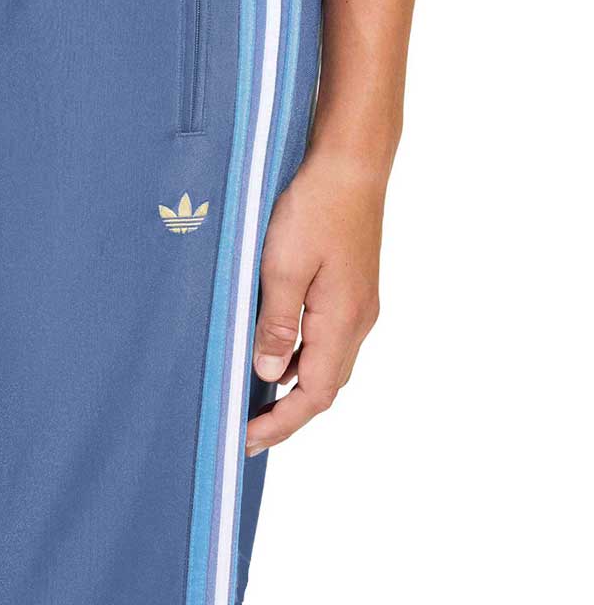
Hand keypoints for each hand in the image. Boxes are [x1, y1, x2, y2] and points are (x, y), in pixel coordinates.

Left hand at [245, 149, 383, 454]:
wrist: (351, 165)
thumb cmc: (315, 208)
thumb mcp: (284, 266)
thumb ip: (276, 323)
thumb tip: (268, 373)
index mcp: (342, 321)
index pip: (314, 394)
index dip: (281, 423)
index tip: (247, 439)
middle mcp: (358, 319)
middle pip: (324, 384)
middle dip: (286, 411)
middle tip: (246, 426)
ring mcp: (357, 303)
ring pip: (325, 360)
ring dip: (292, 382)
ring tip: (253, 392)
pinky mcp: (350, 287)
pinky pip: (326, 335)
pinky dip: (300, 352)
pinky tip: (273, 344)